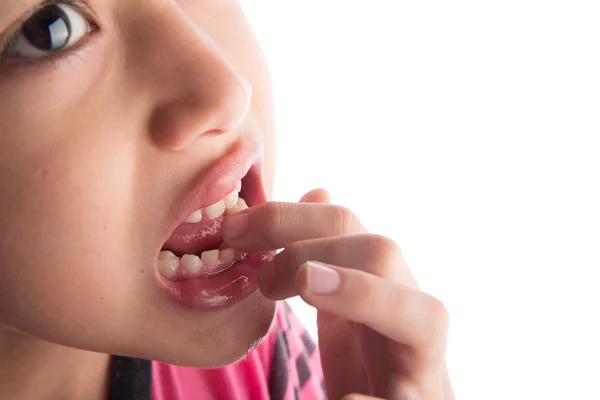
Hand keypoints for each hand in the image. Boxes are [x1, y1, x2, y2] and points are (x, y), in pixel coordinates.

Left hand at [222, 189, 452, 399]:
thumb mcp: (344, 302)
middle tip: (262, 278)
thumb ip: (330, 253)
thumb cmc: (370, 361)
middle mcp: (411, 316)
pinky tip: (347, 399)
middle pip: (382, 252)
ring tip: (308, 283)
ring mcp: (422, 367)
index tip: (234, 230)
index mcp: (383, 283)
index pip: (346, 225)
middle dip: (313, 249)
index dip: (288, 216)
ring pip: (424, 317)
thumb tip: (316, 189)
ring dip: (361, 294)